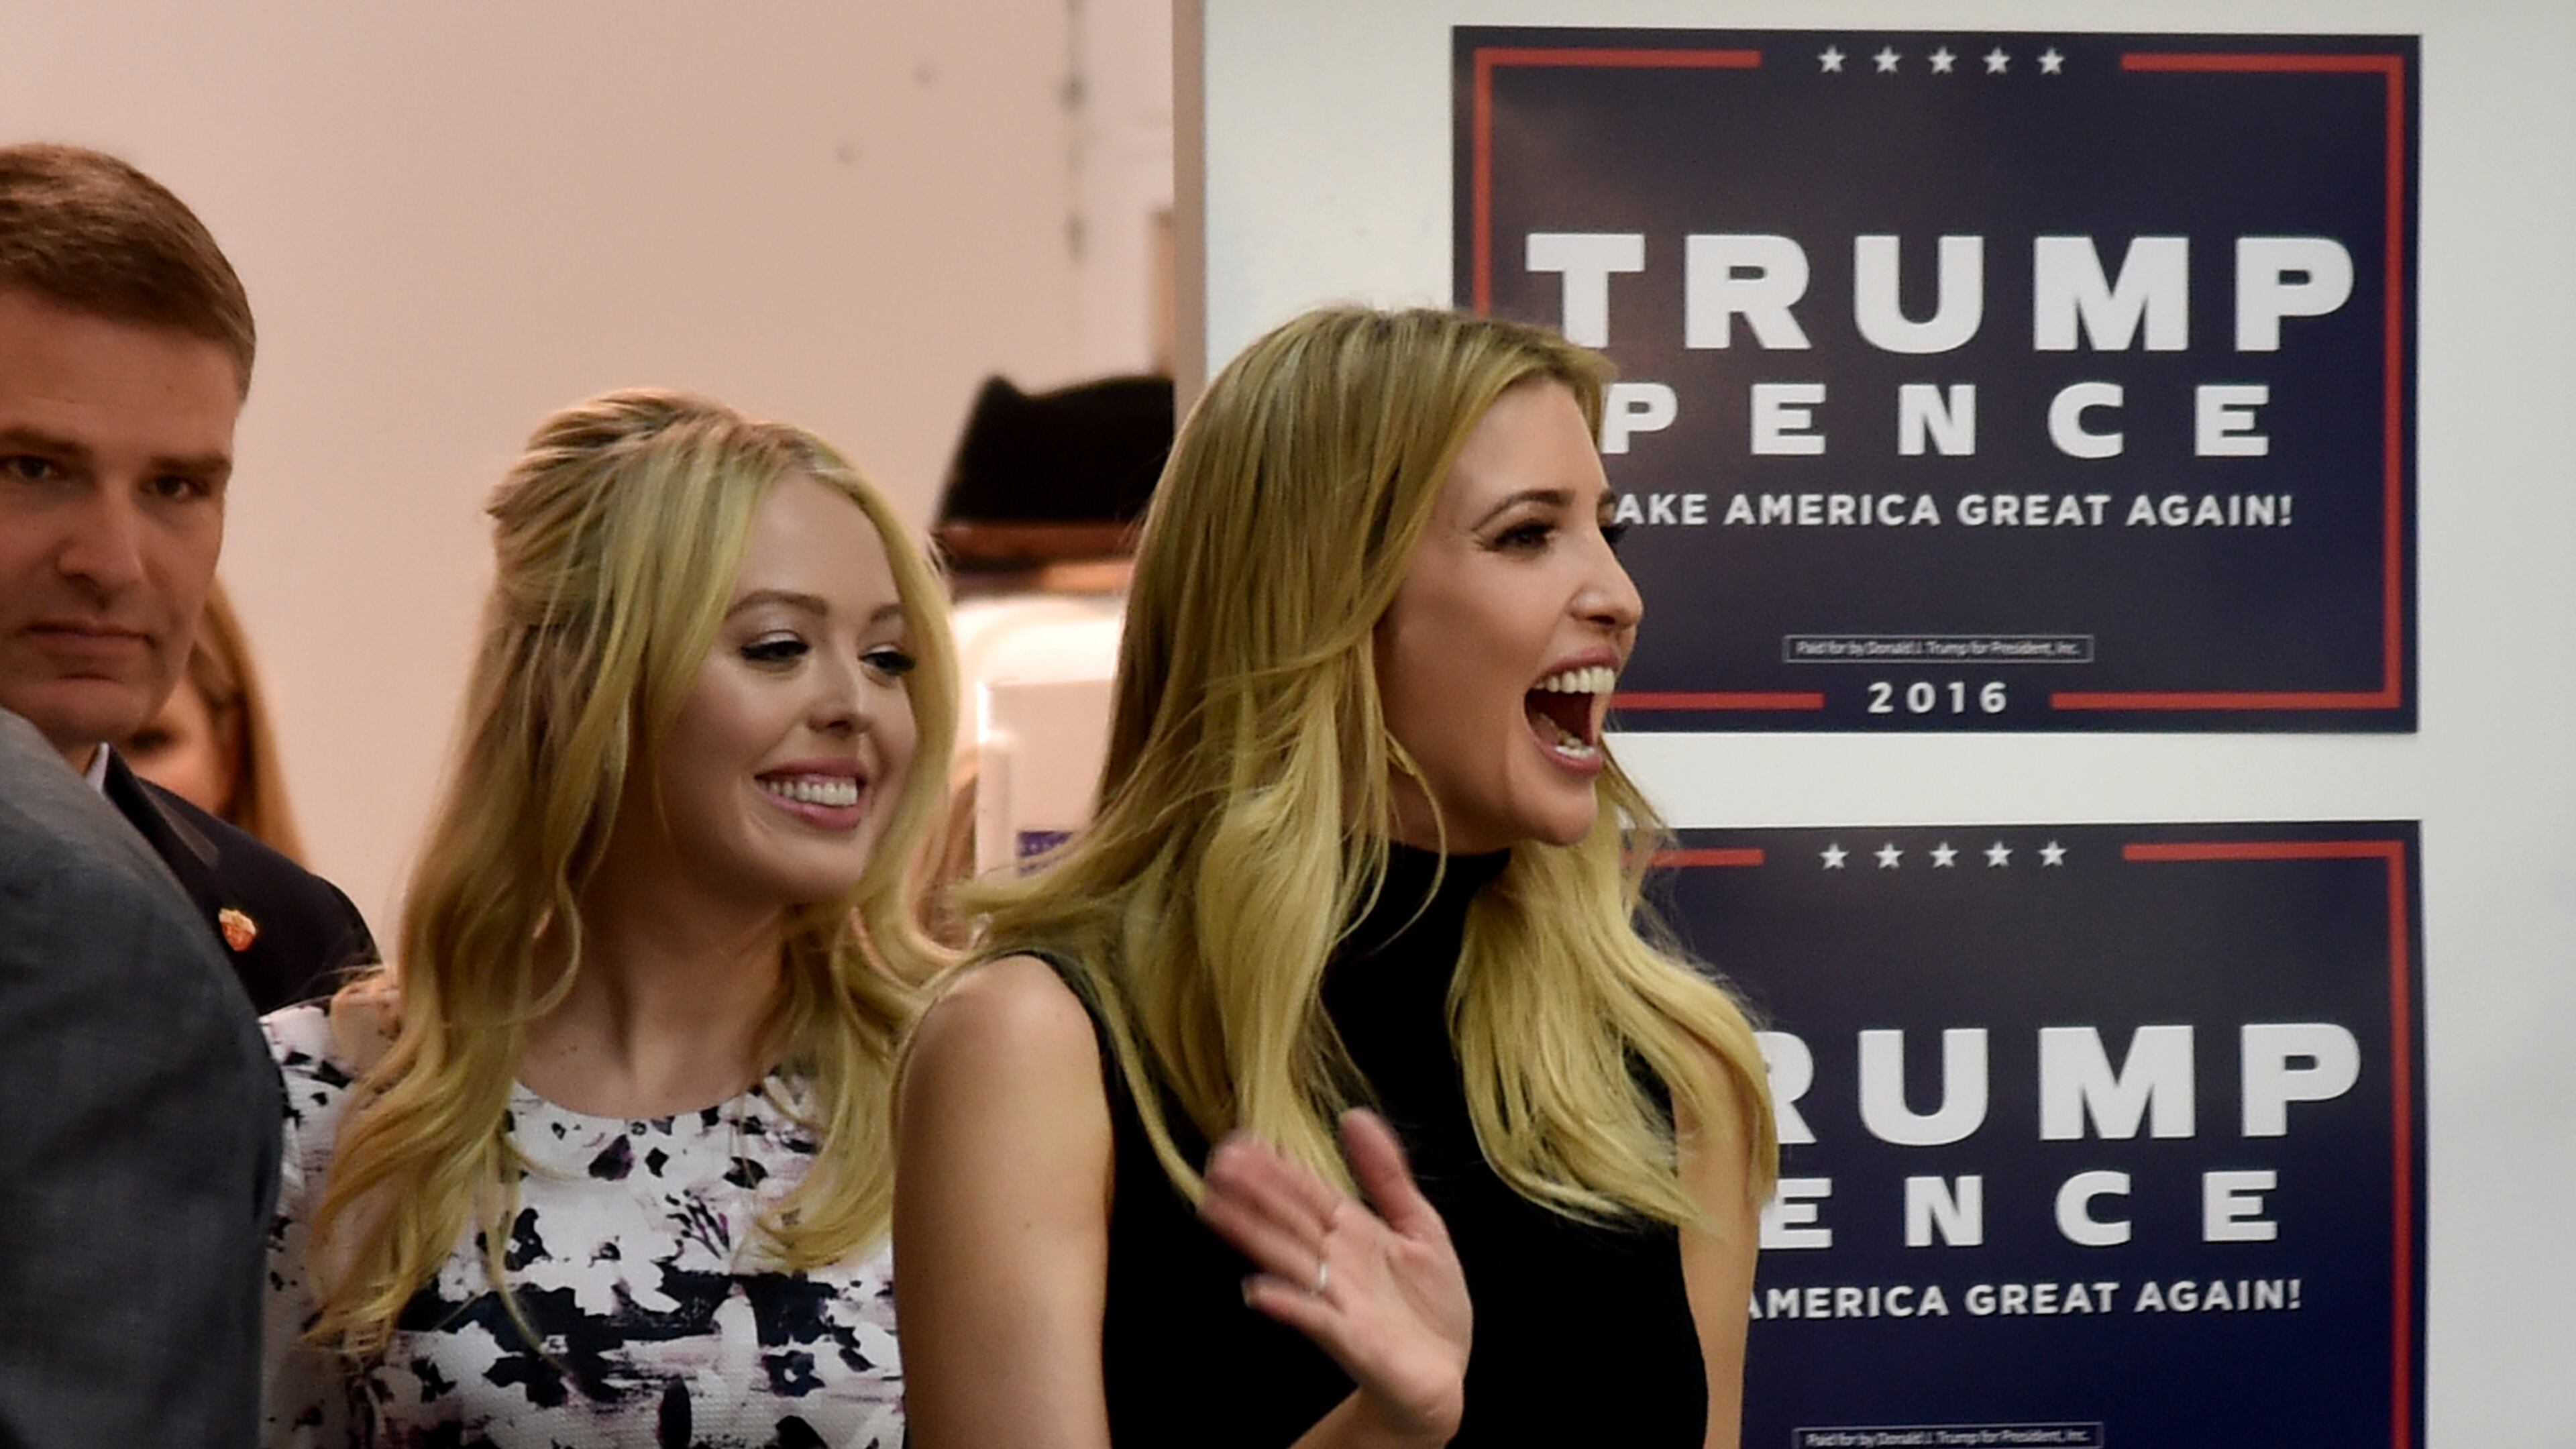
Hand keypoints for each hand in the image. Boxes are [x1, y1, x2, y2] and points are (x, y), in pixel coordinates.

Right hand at [1198, 1109, 1471, 1445]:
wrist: (1445, 1372)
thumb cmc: (1429, 1305)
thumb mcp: (1419, 1227)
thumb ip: (1387, 1176)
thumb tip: (1354, 1116)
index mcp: (1353, 1232)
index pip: (1307, 1192)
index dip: (1277, 1167)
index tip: (1241, 1141)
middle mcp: (1337, 1264)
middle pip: (1289, 1221)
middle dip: (1253, 1193)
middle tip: (1215, 1165)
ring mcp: (1339, 1301)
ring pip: (1290, 1261)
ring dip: (1253, 1237)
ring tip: (1215, 1210)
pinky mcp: (1352, 1340)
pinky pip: (1316, 1320)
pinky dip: (1289, 1305)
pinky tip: (1258, 1292)